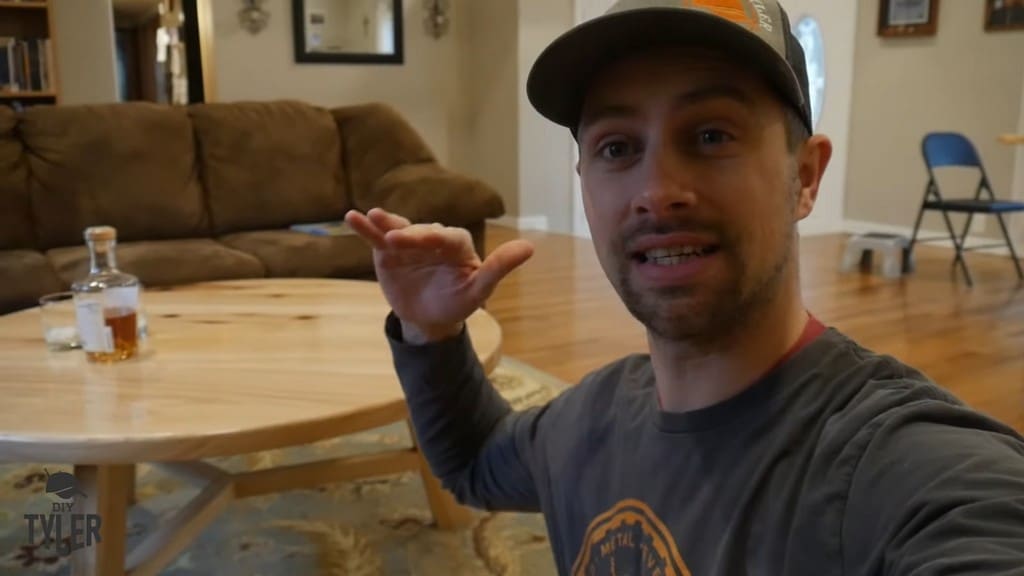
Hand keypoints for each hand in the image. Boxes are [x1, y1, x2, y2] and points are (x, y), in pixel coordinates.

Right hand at [345, 208, 533, 342]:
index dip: (431, 237)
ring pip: (396, 229)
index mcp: (456, 244)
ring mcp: (408, 243)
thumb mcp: (479, 289)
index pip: (445, 236)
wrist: (431, 318)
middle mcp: (431, 237)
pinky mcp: (388, 251)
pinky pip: (376, 237)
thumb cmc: (459, 302)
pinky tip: (352, 217)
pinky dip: (365, 227)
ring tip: (371, 216)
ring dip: (384, 222)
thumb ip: (499, 267)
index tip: (419, 239)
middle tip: (393, 239)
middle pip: (418, 233)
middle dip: (407, 235)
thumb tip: (529, 247)